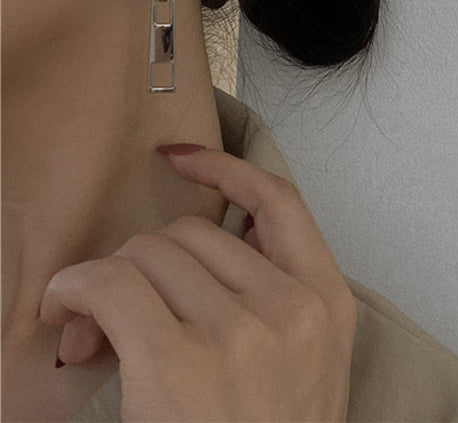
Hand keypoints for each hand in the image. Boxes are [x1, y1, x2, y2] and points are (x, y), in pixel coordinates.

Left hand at [38, 147, 356, 421]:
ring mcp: (239, 334)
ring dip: (109, 282)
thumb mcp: (298, 362)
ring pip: (148, 253)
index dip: (226, 169)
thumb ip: (265, 294)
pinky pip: (113, 283)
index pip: (278, 201)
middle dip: (145, 261)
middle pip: (191, 233)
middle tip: (117, 308)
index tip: (183, 158)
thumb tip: (180, 253)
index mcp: (326, 303)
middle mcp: (290, 308)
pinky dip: (78, 288)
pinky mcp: (180, 363)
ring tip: (95, 331)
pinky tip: (68, 311)